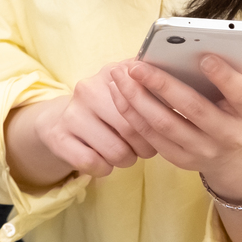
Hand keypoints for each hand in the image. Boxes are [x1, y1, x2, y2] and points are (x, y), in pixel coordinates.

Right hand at [7, 63, 152, 184]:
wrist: (61, 121)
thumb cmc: (109, 110)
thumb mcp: (131, 92)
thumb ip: (158, 89)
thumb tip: (184, 95)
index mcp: (114, 72)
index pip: (149, 100)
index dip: (161, 122)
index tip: (164, 127)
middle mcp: (89, 88)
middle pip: (134, 130)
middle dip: (146, 147)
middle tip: (143, 148)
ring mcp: (71, 112)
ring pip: (116, 151)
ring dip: (126, 160)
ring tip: (123, 153)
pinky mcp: (58, 136)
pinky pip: (92, 163)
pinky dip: (103, 168)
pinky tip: (103, 161)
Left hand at [107, 53, 241, 190]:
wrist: (233, 154)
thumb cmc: (237, 107)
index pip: (241, 94)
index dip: (224, 77)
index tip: (204, 57)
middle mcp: (229, 134)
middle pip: (193, 108)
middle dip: (162, 84)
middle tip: (136, 65)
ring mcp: (204, 149)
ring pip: (165, 124)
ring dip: (137, 99)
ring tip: (119, 75)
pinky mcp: (181, 159)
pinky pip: (151, 137)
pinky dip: (132, 114)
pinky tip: (119, 93)